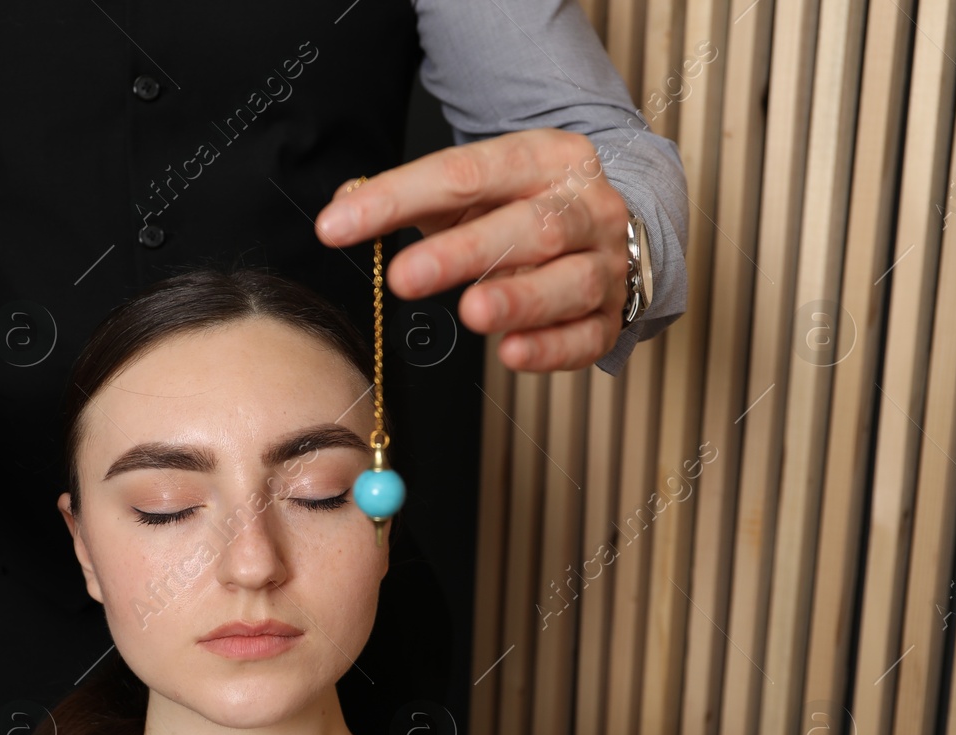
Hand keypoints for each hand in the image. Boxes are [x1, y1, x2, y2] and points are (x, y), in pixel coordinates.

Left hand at [314, 128, 632, 372]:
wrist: (617, 229)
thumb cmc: (525, 208)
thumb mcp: (474, 190)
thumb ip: (412, 199)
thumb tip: (342, 212)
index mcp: (545, 159)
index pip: (465, 174)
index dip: (397, 198)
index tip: (337, 226)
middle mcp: (585, 207)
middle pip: (529, 227)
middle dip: (463, 252)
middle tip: (403, 276)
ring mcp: (606, 264)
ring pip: (569, 280)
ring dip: (519, 298)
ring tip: (471, 313)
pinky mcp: (612, 317)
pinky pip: (586, 336)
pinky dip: (550, 349)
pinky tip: (511, 354)